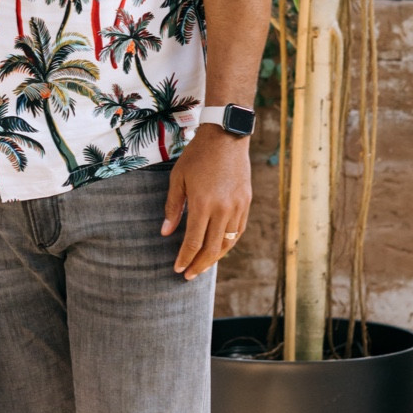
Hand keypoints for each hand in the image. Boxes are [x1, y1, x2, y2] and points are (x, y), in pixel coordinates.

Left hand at [162, 127, 252, 280]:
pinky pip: (239, 230)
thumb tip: (166, 233)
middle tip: (189, 276)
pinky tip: (219, 248)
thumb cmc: (197, 156)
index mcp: (203, 203)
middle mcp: (223, 209)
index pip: (194, 241)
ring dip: (215, 258)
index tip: (178, 269)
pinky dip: (229, 243)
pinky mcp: (246, 202)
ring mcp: (238, 206)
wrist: (226, 136)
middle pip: (212, 248)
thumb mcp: (178, 179)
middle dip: (199, 265)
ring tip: (203, 265)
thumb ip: (173, 208)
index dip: (185, 258)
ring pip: (228, 242)